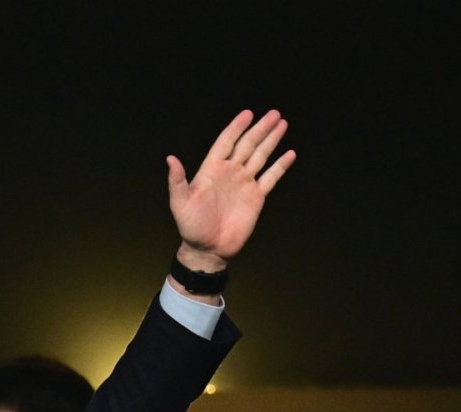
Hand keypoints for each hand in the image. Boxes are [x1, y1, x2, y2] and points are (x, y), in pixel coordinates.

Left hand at [167, 109, 295, 268]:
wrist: (207, 249)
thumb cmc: (190, 226)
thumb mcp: (180, 203)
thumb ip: (177, 181)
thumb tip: (171, 159)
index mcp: (211, 170)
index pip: (226, 142)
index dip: (236, 128)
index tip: (248, 114)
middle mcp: (229, 173)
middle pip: (247, 145)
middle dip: (260, 129)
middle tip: (274, 113)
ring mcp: (244, 183)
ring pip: (260, 156)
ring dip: (271, 140)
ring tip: (282, 124)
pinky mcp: (256, 197)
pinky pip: (271, 177)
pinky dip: (280, 166)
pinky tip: (289, 154)